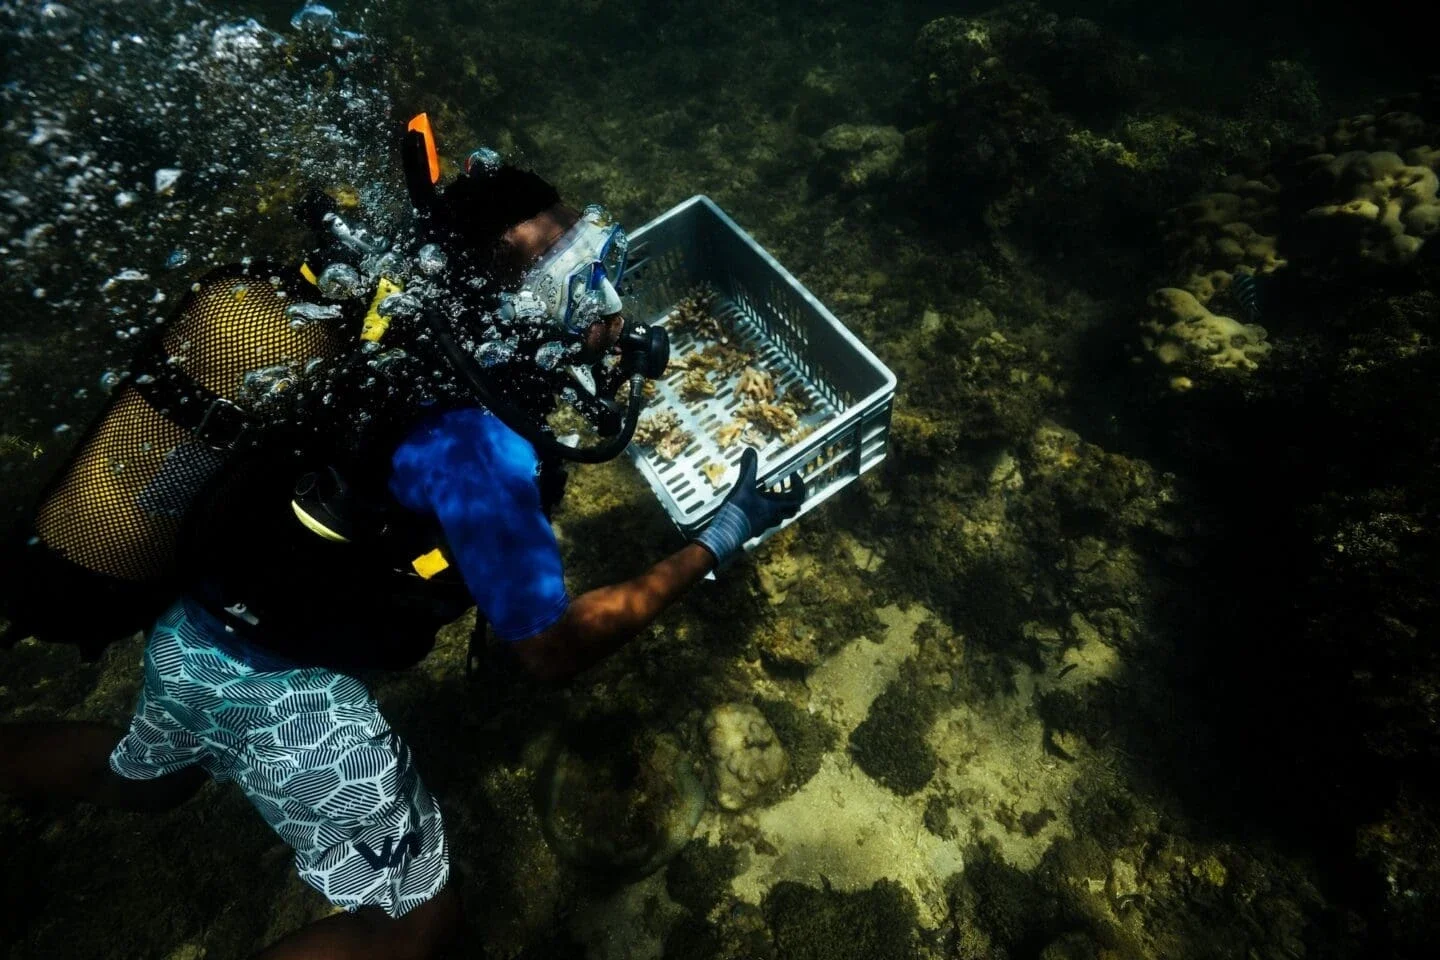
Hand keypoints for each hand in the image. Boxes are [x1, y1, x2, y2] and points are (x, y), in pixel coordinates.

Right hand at [693, 447, 805, 568]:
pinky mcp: (754, 530)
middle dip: (792, 498)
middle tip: (786, 487)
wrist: (725, 534)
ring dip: (780, 507)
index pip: (798, 498)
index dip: (800, 486)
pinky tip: (756, 507)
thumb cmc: (738, 511)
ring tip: (771, 496)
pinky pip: (767, 522)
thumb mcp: (743, 486)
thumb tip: (750, 450)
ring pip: (780, 517)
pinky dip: (767, 514)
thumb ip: (748, 469)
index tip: (794, 476)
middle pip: (793, 510)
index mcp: (775, 507)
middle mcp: (773, 517)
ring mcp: (764, 525)